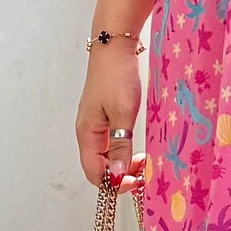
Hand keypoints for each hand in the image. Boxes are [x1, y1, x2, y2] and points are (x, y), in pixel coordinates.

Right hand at [76, 43, 143, 187]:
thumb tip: (117, 174)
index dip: (114, 183)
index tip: (136, 181)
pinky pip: (110, 144)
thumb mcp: (123, 112)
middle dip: (120, 175)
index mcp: (87, 134)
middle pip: (98, 168)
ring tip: (142, 161)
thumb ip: (121, 145)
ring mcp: (94, 125)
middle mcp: (87, 133)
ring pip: (105, 157)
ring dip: (122, 164)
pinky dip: (123, 151)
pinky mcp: (102, 118)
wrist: (114, 47)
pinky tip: (136, 148)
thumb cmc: (117, 76)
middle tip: (143, 173)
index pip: (95, 173)